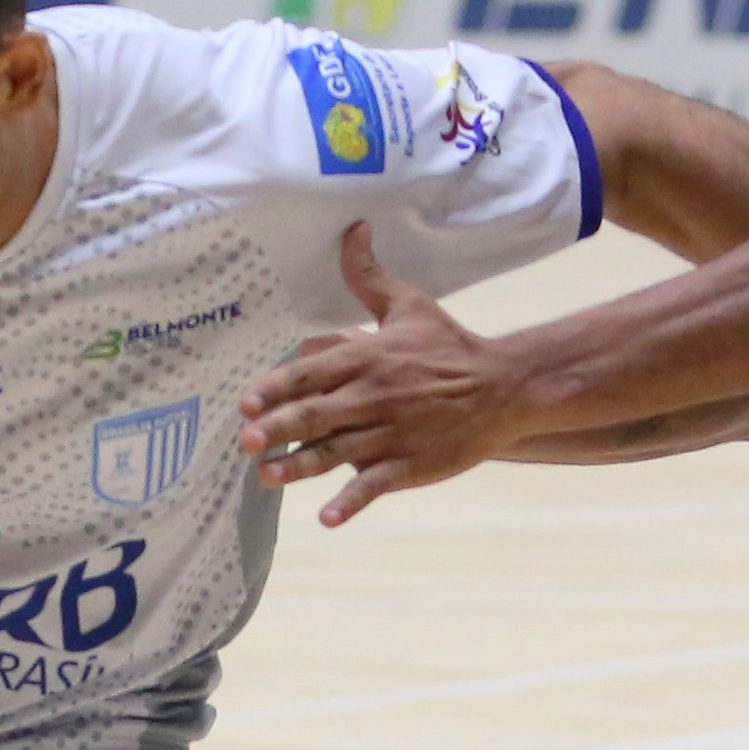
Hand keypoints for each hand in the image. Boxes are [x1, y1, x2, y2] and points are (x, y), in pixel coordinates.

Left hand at [241, 228, 540, 525]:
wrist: (503, 387)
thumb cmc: (449, 346)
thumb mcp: (408, 306)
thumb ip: (369, 276)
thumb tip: (352, 230)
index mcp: (368, 358)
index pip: (311, 372)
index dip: (276, 388)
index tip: (245, 402)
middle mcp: (373, 397)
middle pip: (316, 414)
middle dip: (277, 428)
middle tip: (245, 441)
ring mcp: (391, 434)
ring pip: (336, 453)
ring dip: (299, 467)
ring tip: (266, 477)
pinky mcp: (409, 465)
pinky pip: (374, 486)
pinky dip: (351, 503)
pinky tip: (326, 519)